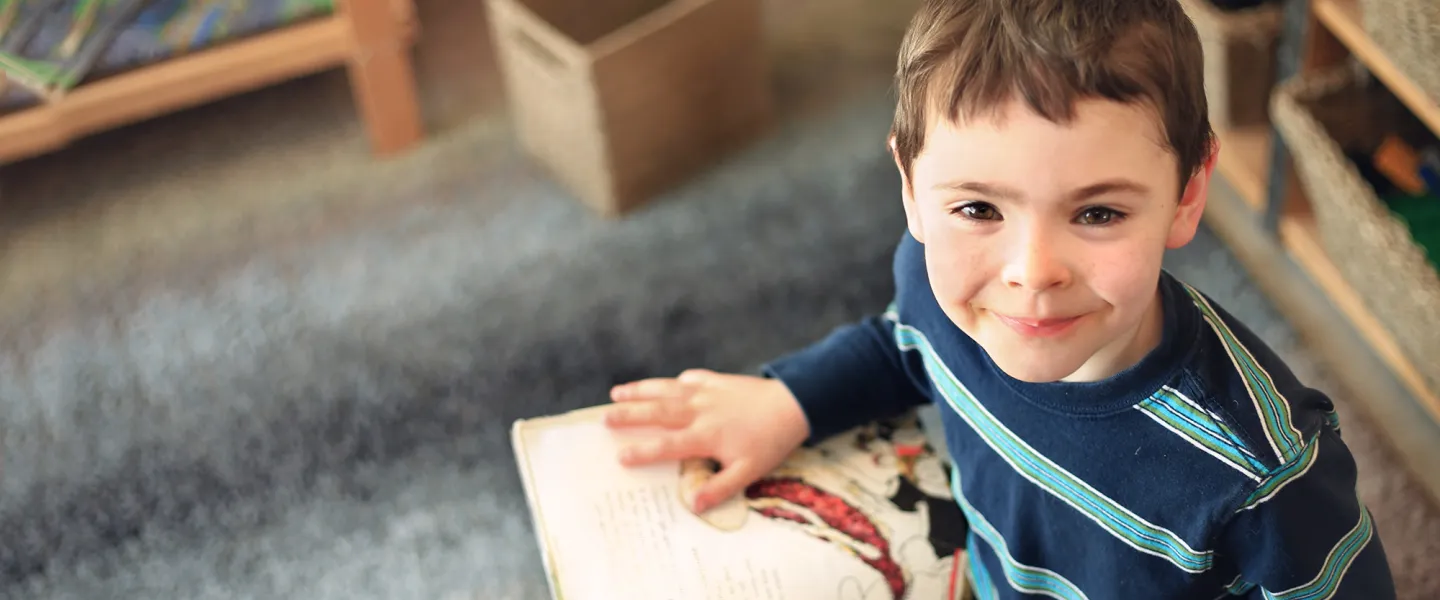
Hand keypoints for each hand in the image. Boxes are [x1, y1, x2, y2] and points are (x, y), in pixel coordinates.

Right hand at [604, 368, 810, 512]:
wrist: (793, 404)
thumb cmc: (770, 441)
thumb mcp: (749, 471)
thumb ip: (720, 487)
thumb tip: (693, 505)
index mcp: (704, 435)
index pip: (666, 445)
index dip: (642, 451)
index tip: (620, 456)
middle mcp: (699, 411)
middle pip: (657, 412)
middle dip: (629, 414)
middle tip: (604, 418)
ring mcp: (707, 392)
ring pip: (666, 390)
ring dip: (641, 390)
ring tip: (617, 391)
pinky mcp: (718, 380)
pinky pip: (692, 379)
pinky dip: (678, 381)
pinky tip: (671, 383)